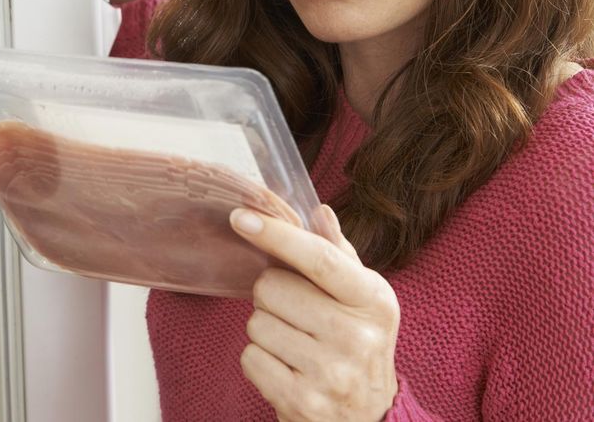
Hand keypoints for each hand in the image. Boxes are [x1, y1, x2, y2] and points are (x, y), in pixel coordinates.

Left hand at [230, 205, 399, 421]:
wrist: (370, 418)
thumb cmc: (356, 343)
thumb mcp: (361, 298)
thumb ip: (337, 254)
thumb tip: (318, 211)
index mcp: (373, 300)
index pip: (319, 259)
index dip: (277, 235)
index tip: (241, 217)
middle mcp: (357, 337)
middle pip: (271, 287)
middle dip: (272, 294)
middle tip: (294, 312)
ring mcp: (330, 373)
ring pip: (257, 323)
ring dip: (266, 329)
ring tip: (294, 344)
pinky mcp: (302, 402)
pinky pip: (250, 358)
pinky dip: (259, 360)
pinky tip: (286, 368)